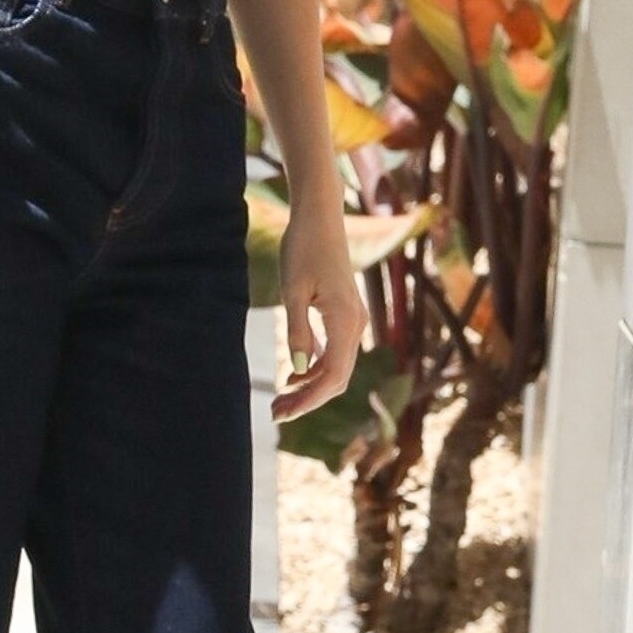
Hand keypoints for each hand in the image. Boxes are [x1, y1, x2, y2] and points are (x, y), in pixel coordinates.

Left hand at [272, 205, 365, 423]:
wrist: (319, 218)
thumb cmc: (303, 249)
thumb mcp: (293, 292)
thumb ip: (298, 332)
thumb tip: (300, 371)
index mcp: (345, 321)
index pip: (332, 377)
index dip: (308, 400)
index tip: (282, 414)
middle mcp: (356, 324)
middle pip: (337, 378)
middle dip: (308, 400)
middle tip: (276, 414)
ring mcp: (353, 319)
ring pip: (337, 367)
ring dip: (311, 386)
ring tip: (280, 400)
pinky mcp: (345, 314)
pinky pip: (335, 351)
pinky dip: (316, 368)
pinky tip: (294, 376)